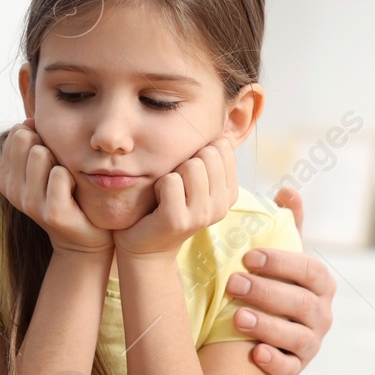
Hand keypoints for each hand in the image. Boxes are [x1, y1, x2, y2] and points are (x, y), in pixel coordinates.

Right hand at [0, 120, 110, 255]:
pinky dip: (73, 178)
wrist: (84, 234)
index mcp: (6, 177)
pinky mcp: (50, 213)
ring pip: (41, 153)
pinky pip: (60, 174)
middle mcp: (12, 191)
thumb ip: (33, 141)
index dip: (40, 138)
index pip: (18, 133)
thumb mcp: (44, 165)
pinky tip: (75, 193)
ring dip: (60, 162)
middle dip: (48, 147)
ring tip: (66, 182)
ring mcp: (29, 203)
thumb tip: (29, 120)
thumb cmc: (66, 193)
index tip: (49, 161)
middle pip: (27, 139)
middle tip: (58, 171)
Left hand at [113, 137, 237, 258]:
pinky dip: (158, 185)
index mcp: (229, 193)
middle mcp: (221, 206)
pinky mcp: (178, 220)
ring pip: (192, 165)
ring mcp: (201, 215)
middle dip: (185, 161)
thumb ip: (209, 158)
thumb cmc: (167, 204)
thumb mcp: (194, 180)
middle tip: (175, 185)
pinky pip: (170, 181)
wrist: (145, 244)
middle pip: (208, 153)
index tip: (188, 175)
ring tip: (167, 193)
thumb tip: (221, 131)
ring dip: (172, 173)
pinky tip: (158, 202)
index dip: (198, 152)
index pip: (222, 147)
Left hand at [225, 185, 335, 374]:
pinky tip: (255, 354)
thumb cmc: (277, 284)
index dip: (281, 263)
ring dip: (267, 326)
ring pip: (297, 337)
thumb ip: (287, 225)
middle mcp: (322, 313)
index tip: (248, 257)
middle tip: (232, 284)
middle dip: (267, 293)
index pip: (308, 270)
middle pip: (301, 303)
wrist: (271, 329)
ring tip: (237, 318)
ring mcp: (311, 342)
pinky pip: (290, 367)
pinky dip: (275, 361)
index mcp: (320, 283)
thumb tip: (287, 189)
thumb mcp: (283, 256)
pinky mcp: (296, 367)